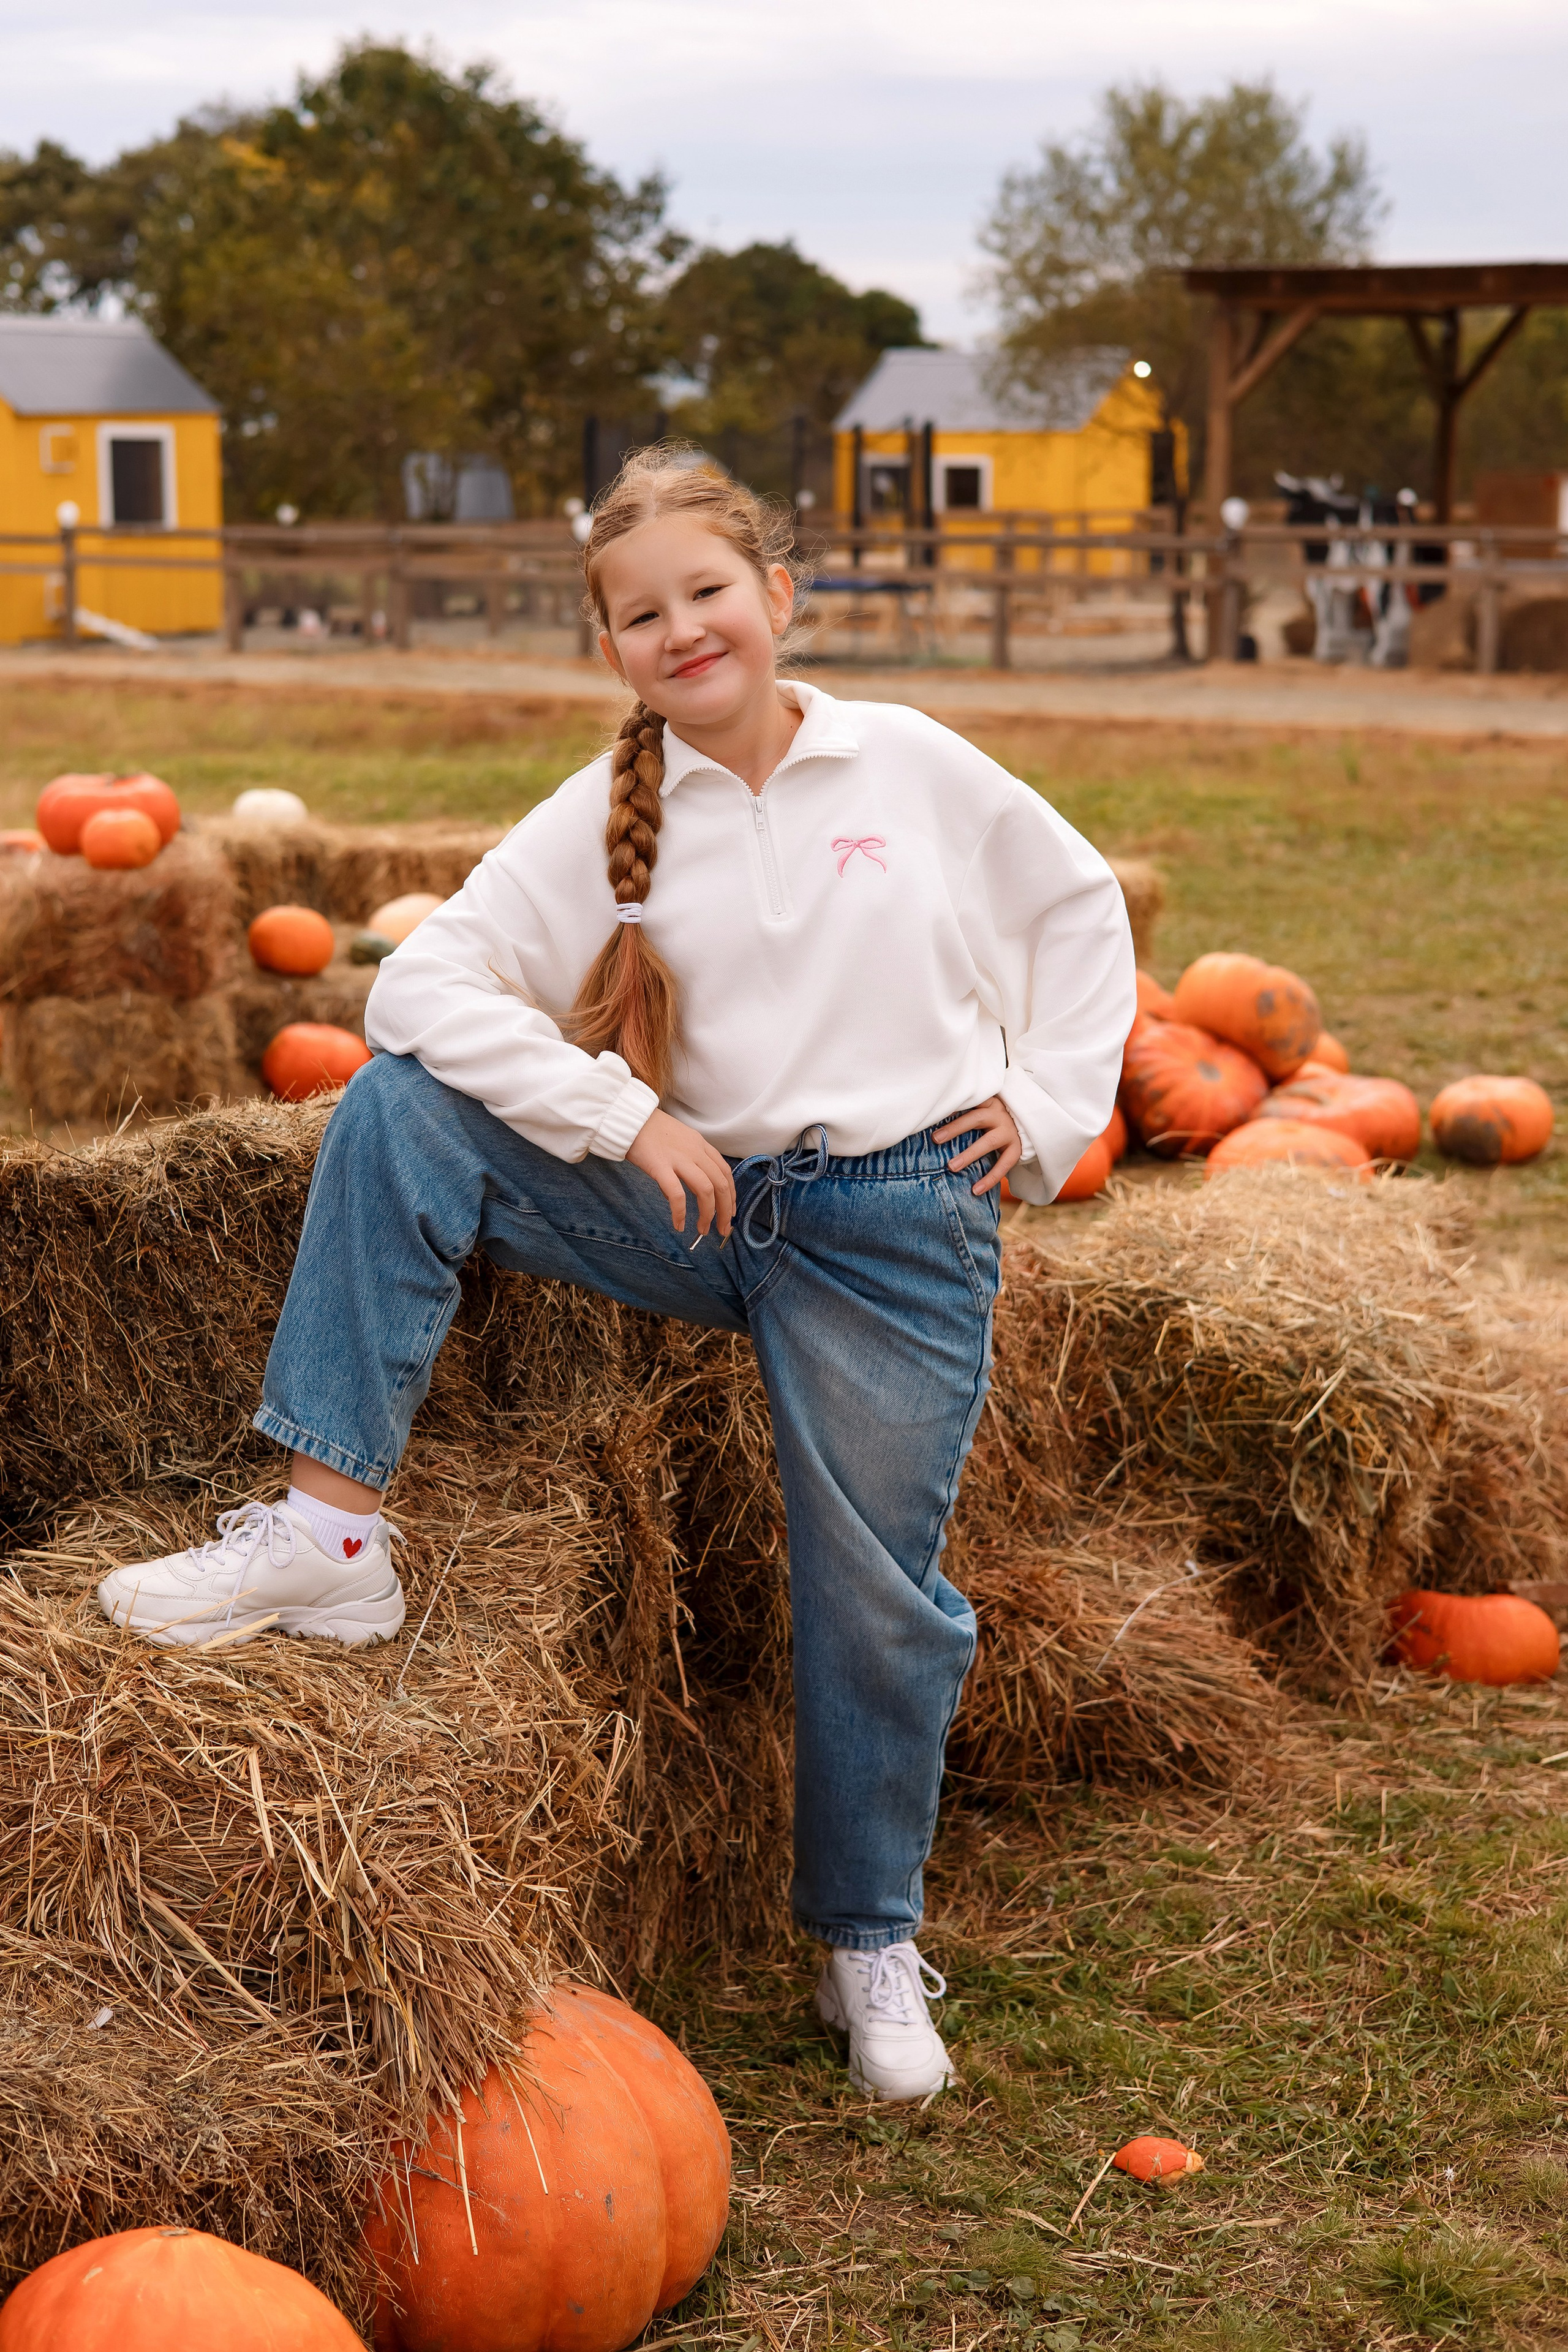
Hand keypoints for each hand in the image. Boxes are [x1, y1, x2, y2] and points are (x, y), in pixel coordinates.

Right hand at [627, 1108, 736, 1239]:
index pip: (725, 1173)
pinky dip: (680, 1212)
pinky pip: (676, 1194)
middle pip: (721, 1184)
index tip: (730, 1212)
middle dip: (725, 1210)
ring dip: (708, 1214)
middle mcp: (695, 1151)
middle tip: (722, 1229)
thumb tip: (676, 1196)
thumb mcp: (677, 1142)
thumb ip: (683, 1166)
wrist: (629, 1117)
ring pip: (705, 1190)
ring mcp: (679, 1158)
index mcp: (701, 1145)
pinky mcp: (660, 1166)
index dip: (731, 1195)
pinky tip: (679, 1224)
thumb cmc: (649, 1131)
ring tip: (703, 1230)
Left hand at [933, 1095, 1022, 1196]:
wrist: (1023, 1128)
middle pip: (976, 1119)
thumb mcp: (980, 1111)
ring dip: (969, 1155)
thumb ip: (964, 1114)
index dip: (952, 1106)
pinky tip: (976, 1190)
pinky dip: (990, 1178)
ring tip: (952, 1167)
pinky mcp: (1016, 1149)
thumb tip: (931, 1123)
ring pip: (989, 1142)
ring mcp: (1009, 1132)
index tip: (934, 1112)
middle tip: (935, 1139)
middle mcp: (999, 1115)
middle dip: (955, 1129)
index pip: (969, 1102)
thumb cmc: (991, 1122)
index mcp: (987, 1103)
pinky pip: (1003, 1165)